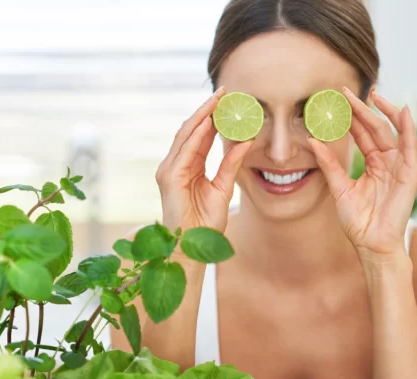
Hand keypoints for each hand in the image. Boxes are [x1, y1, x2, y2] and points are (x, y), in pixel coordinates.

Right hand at [156, 87, 253, 232]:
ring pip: (186, 136)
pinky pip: (185, 151)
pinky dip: (197, 136)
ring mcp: (169, 171)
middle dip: (207, 110)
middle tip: (224, 92)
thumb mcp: (224, 187)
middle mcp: (175, 166)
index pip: (199, 136)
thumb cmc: (205, 223)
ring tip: (217, 100)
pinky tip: (209, 122)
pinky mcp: (170, 178)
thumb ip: (232, 164)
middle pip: (191, 131)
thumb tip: (247, 140)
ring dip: (202, 116)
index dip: (212, 117)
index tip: (228, 101)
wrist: (193, 247)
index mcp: (187, 167)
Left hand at [307, 87, 416, 257]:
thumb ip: (329, 164)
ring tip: (373, 95)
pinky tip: (403, 112)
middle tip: (348, 91)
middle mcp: (387, 162)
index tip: (338, 100)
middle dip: (364, 109)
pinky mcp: (410, 175)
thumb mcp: (339, 188)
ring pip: (393, 132)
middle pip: (376, 128)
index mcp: (373, 164)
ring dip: (385, 112)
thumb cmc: (358, 221)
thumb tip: (313, 141)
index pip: (362, 134)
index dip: (352, 117)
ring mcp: (400, 167)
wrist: (371, 244)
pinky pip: (410, 147)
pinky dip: (408, 129)